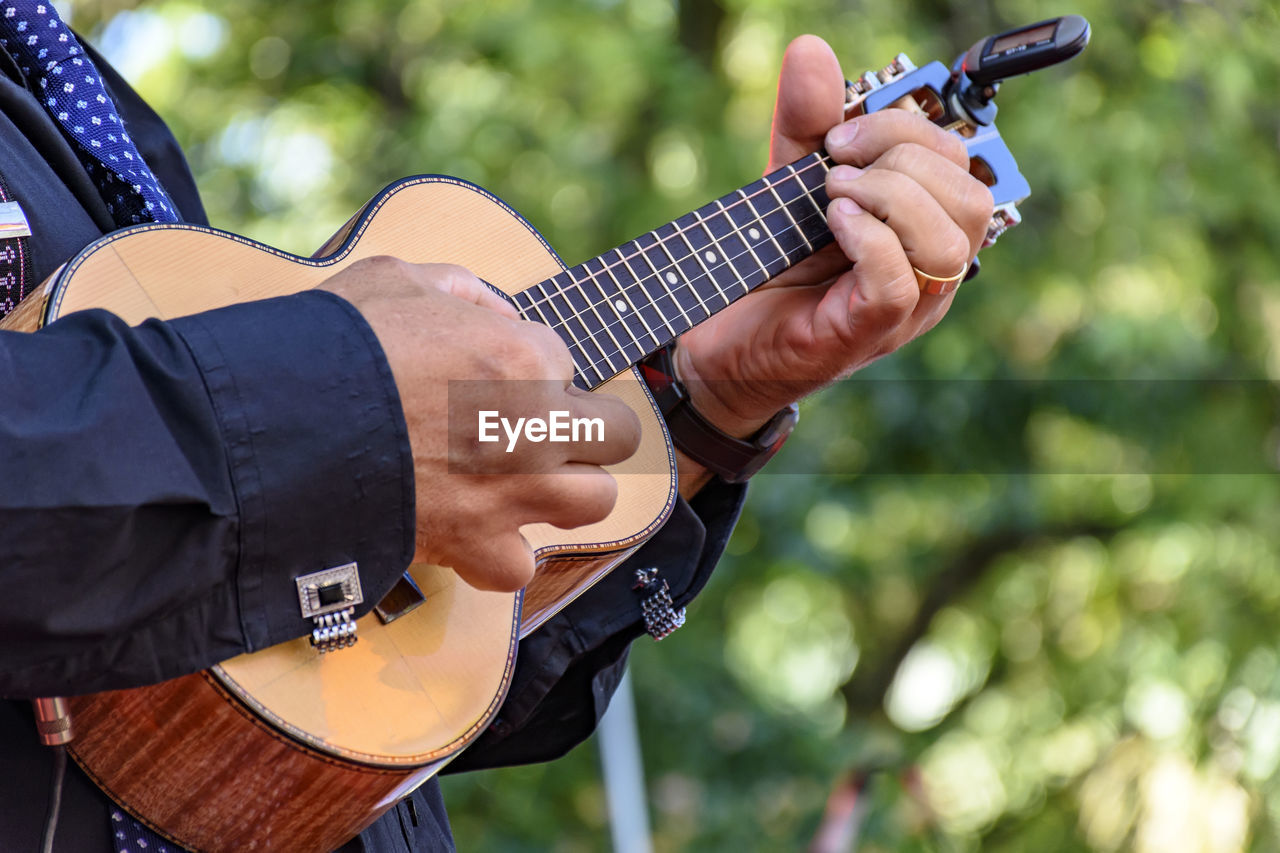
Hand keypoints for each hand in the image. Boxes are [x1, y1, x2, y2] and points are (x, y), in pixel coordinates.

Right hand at [320, 257, 640, 590]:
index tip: (498, 374)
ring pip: (596, 501)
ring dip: (569, 491)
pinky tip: (482, 533)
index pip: (566, 358)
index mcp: (521, 354)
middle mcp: (534, 426)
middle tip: (544, 428)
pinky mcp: (474, 544)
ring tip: (529, 482)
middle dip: (587, 428)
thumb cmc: (332, 346)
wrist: (277, 429)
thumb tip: (493, 309)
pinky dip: (504, 555)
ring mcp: (512, 491)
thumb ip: (460, 288)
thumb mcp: (394, 278)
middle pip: (616, 434)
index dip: (534, 365)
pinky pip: (521, 566)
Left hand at [675, 35, 993, 438]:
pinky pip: (901, 281)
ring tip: (832, 196)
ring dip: (890, 197)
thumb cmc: (770, 269)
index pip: (960, 162)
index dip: (907, 131)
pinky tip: (832, 221)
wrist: (722, 344)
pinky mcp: (867, 332)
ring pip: (949, 240)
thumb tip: (813, 51)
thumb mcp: (790, 183)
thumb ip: (807, 123)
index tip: (838, 138)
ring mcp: (906, 308)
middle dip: (902, 160)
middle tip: (833, 167)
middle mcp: (929, 270)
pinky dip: (869, 238)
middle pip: (969, 196)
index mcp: (923, 228)